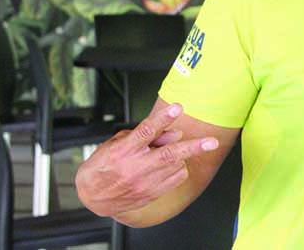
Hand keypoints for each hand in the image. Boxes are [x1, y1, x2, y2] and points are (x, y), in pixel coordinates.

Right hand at [75, 103, 218, 217]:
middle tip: (211, 142)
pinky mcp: (151, 194)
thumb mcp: (118, 143)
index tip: (177, 108)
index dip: (163, 118)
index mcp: (124, 150)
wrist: (92, 196)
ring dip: (179, 155)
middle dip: (193, 147)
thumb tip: (174, 133)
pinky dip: (178, 168)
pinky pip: (177, 178)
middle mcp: (136, 167)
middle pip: (169, 154)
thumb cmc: (105, 164)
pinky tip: (167, 166)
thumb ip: (147, 136)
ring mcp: (145, 183)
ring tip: (163, 154)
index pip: (146, 131)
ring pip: (176, 164)